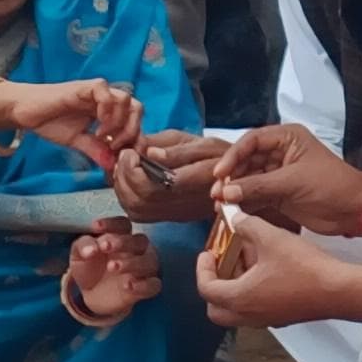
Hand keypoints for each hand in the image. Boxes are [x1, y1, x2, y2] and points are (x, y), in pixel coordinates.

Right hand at [4, 77, 142, 169]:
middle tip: (116, 147)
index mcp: (107, 111)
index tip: (129, 157)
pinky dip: (107, 110)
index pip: (134, 121)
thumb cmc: (50, 122)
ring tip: (104, 137)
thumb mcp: (77, 142)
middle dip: (132, 131)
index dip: (137, 138)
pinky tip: (97, 126)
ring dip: (120, 122)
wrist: (25, 111)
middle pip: (137, 108)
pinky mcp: (85, 86)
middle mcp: (106, 99)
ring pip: (126, 99)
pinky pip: (106, 92)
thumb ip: (96, 150)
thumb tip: (112, 165)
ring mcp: (97, 92)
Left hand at [66, 218, 161, 325]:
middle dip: (123, 242)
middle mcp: (137, 250)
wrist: (92, 296)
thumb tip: (91, 249)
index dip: (111, 224)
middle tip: (105, 247)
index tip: (95, 227)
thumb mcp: (79, 255)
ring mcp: (144, 269)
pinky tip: (128, 285)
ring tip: (111, 267)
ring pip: (148, 261)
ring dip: (132, 263)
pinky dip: (143, 285)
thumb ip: (83, 246)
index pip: (123, 224)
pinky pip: (153, 285)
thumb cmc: (90, 268)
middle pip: (140, 240)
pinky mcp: (146, 288)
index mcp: (122, 236)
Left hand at [114, 128, 229, 221]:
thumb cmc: (220, 156)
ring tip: (125, 167)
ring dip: (122, 188)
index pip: (155, 185)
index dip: (133, 171)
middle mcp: (186, 203)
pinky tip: (130, 181)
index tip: (131, 152)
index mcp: (197, 180)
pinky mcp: (172, 219)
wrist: (239, 180)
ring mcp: (178, 214)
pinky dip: (126, 198)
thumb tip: (146, 151)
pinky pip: (140, 216)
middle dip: (123, 178)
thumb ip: (174, 148)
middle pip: (141, 201)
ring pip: (137, 211)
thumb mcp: (203, 143)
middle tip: (125, 156)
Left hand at [194, 209, 361, 327]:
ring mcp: (267, 319)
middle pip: (216, 308)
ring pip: (237, 311)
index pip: (206, 288)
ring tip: (246, 261)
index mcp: (240, 298)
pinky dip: (252, 293)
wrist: (339, 290)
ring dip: (234, 288)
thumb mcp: (272, 238)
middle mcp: (249, 314)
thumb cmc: (306, 269)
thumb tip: (234, 216)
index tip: (207, 253)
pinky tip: (268, 270)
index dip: (202, 268)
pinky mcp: (283, 317)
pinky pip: (256, 309)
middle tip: (220, 265)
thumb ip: (247, 225)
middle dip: (214, 285)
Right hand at [219, 122, 361, 231]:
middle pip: (247, 159)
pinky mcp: (279, 193)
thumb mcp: (292, 182)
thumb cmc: (332, 185)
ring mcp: (279, 173)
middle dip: (231, 175)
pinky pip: (255, 194)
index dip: (233, 155)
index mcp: (288, 138)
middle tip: (216, 191)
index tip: (220, 172)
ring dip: (234, 190)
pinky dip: (243, 201)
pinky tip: (230, 210)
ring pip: (249, 178)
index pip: (252, 141)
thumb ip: (258, 186)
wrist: (354, 209)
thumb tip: (226, 191)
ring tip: (219, 203)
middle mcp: (281, 152)